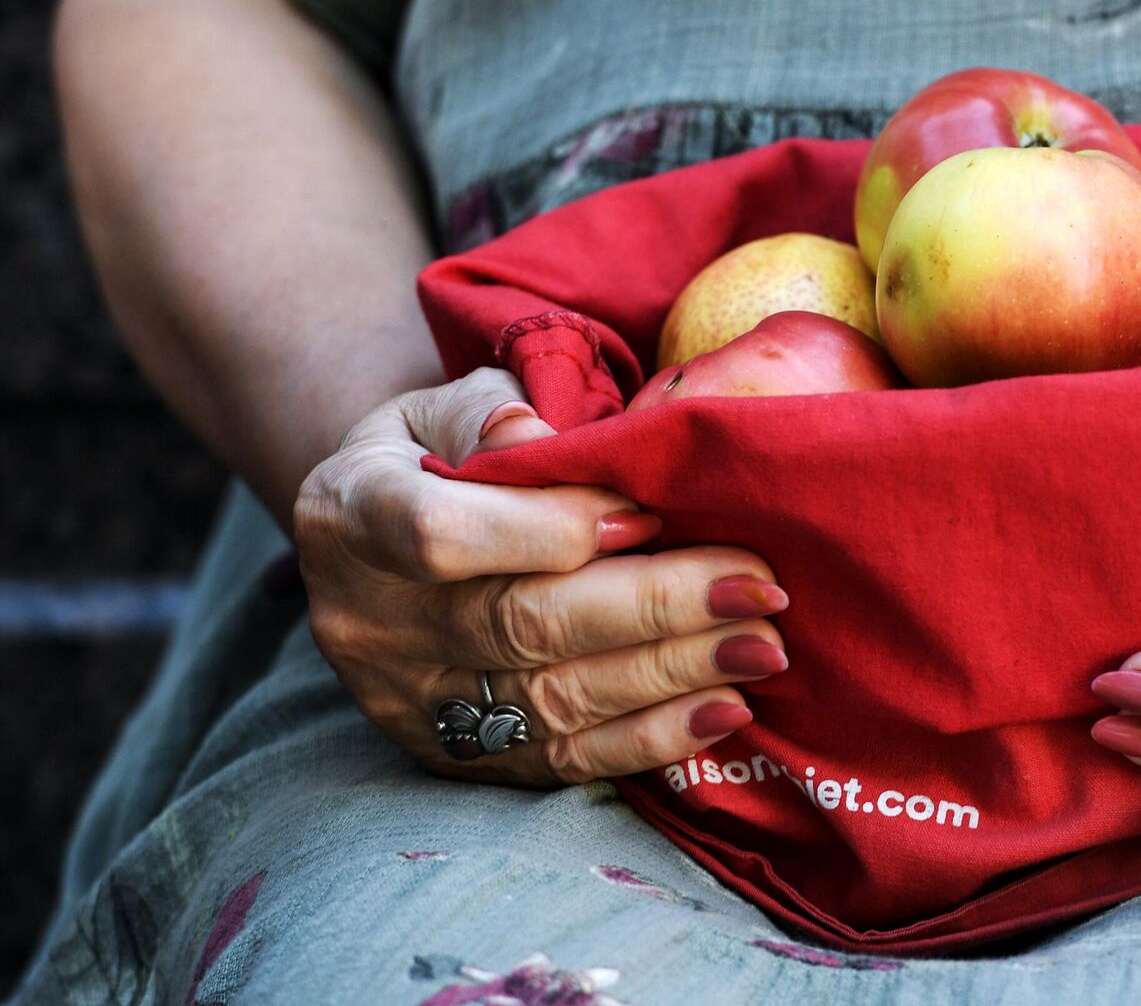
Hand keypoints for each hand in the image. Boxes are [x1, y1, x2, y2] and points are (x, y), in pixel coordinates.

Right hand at [295, 368, 789, 785]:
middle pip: (519, 625)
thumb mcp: (440, 405)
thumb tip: (541, 434)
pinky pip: (560, 762)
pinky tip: (724, 709)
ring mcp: (410, 702)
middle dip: (656, 606)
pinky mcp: (455, 757)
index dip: (550, 528)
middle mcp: (370, 624)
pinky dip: (650, 738)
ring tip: (763, 647)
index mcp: (350, 517)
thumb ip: (491, 410)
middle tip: (759, 588)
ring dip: (672, 675)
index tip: (649, 513)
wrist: (377, 539)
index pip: (441, 535)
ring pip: (551, 702)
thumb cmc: (432, 454)